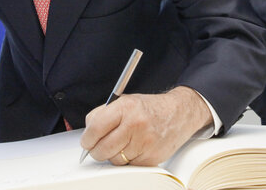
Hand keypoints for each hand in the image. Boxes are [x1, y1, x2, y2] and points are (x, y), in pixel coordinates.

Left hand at [80, 86, 211, 165]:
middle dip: (97, 150)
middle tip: (100, 146)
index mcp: (126, 107)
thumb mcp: (126, 101)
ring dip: (114, 155)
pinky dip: (128, 159)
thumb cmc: (150, 108)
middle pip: (102, 149)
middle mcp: (135, 124)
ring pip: (114, 160)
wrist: (179, 113)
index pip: (96, 128)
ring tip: (124, 143)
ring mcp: (144, 142)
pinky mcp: (151, 158)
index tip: (87, 141)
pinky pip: (128, 165)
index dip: (87, 138)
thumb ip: (104, 114)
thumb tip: (88, 133)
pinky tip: (135, 147)